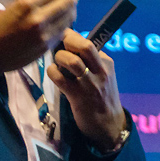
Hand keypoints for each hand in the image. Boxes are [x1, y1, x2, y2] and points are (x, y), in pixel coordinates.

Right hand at [0, 0, 77, 73]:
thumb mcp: (14, 6)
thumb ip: (35, 0)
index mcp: (27, 3)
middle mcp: (38, 17)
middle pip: (69, 2)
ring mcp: (44, 34)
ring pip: (70, 17)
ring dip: (70, 11)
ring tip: (65, 9)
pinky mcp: (46, 47)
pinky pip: (63, 31)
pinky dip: (63, 25)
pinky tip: (58, 23)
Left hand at [47, 29, 126, 151]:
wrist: (107, 124)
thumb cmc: (100, 96)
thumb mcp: (102, 74)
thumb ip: (90, 60)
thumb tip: (67, 42)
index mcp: (106, 63)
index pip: (88, 42)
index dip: (71, 36)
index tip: (61, 37)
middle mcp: (100, 71)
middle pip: (85, 46)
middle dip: (67, 40)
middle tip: (57, 44)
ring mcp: (89, 84)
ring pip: (72, 61)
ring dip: (59, 58)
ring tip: (56, 62)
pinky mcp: (78, 96)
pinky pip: (60, 78)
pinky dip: (52, 72)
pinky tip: (53, 74)